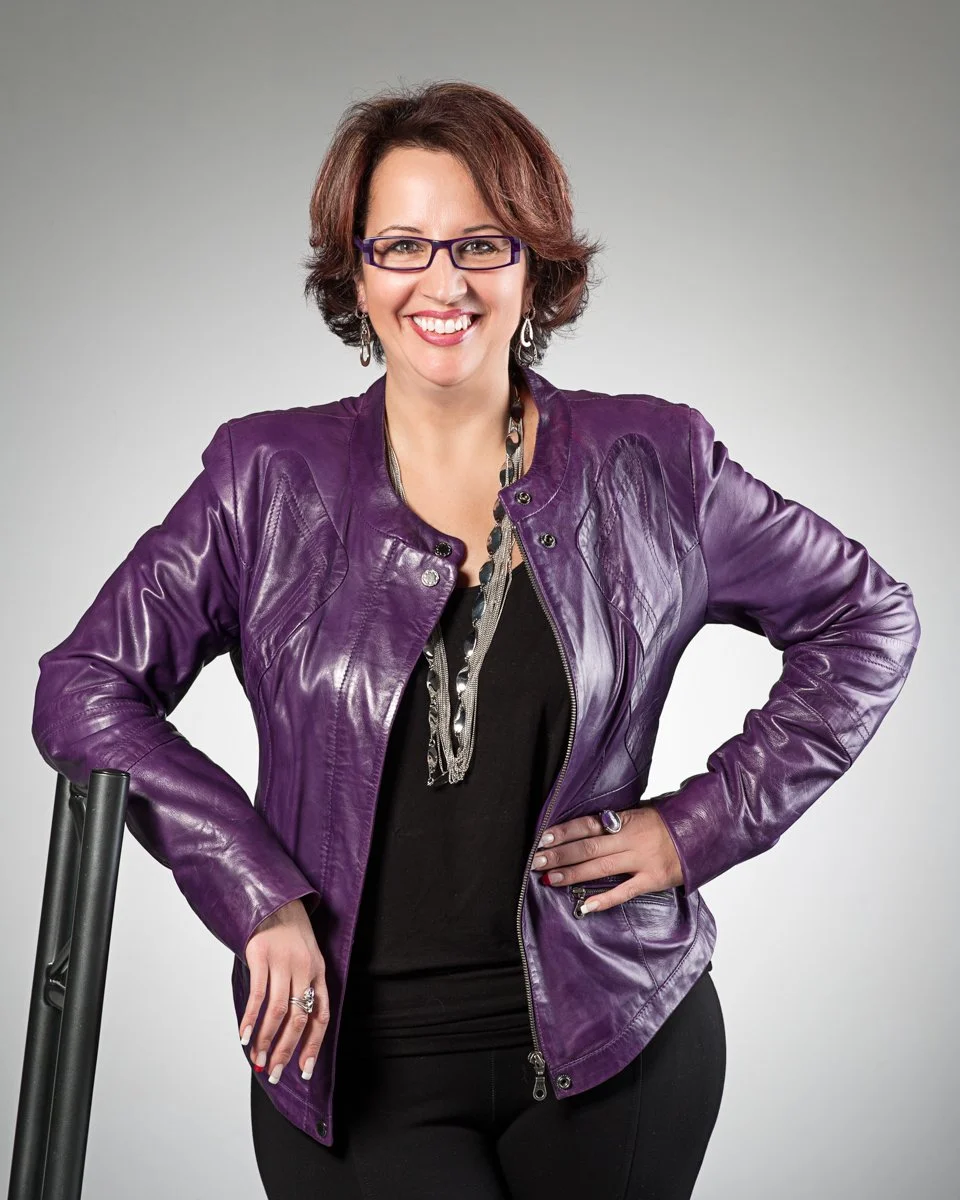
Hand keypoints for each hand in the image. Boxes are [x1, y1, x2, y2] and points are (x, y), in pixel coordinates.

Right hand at [240, 898, 329, 1084]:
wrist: (277, 901)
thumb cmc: (291, 937)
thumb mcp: (307, 960)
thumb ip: (303, 989)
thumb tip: (289, 1030)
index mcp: (319, 973)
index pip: (321, 1016)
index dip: (313, 1045)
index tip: (304, 1070)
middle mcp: (305, 969)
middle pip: (299, 1018)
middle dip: (286, 1050)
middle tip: (274, 1073)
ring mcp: (283, 962)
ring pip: (278, 1011)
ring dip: (266, 1040)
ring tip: (257, 1060)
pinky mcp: (261, 955)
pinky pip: (258, 994)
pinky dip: (250, 1019)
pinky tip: (243, 1036)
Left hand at [530, 806, 683, 912]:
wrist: (702, 831)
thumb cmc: (669, 821)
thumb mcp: (641, 812)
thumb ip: (616, 821)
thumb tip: (585, 828)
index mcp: (626, 819)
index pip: (587, 824)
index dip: (564, 831)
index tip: (543, 837)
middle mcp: (631, 839)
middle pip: (588, 847)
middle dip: (560, 854)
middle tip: (537, 861)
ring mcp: (642, 860)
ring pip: (601, 868)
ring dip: (573, 874)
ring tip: (551, 878)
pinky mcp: (652, 879)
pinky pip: (624, 892)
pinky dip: (604, 899)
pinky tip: (585, 905)